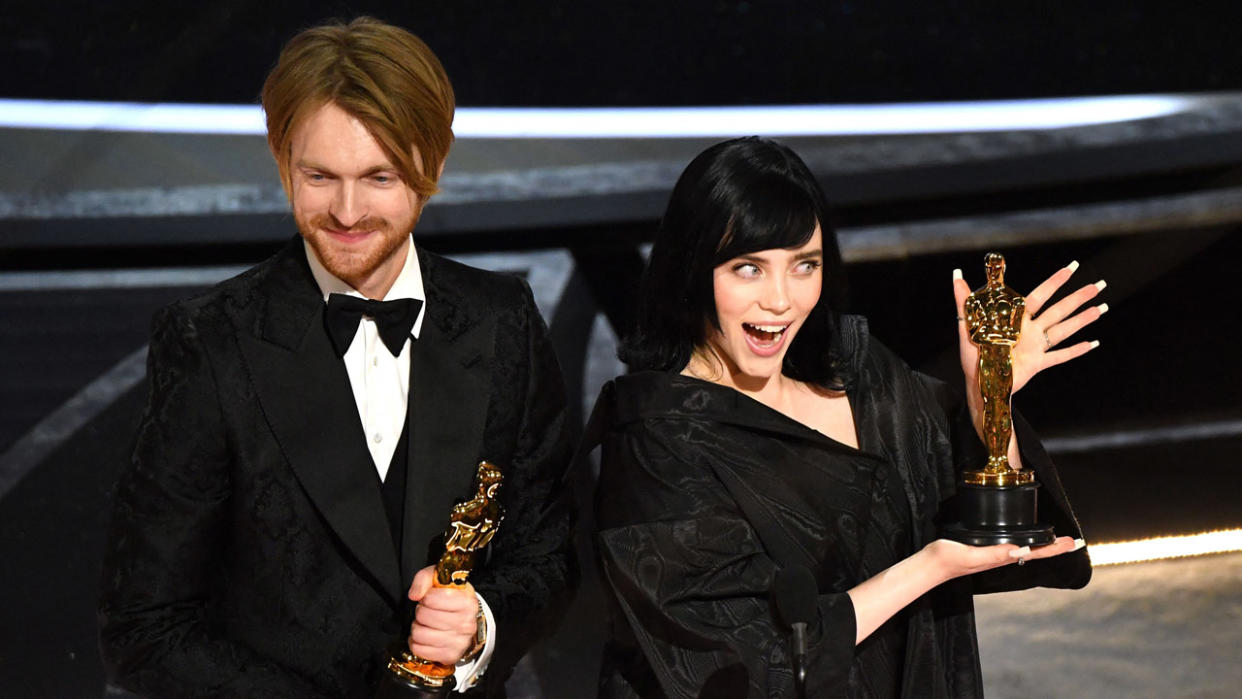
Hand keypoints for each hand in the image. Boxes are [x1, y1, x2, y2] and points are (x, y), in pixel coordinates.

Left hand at [406, 565, 479, 664]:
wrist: (465, 620)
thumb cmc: (451, 598)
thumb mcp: (440, 580)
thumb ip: (424, 579)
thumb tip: (414, 595)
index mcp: (467, 602)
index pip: (431, 598)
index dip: (426, 597)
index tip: (431, 598)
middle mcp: (466, 623)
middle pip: (423, 616)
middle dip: (421, 612)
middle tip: (428, 612)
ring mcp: (460, 642)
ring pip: (419, 634)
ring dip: (418, 627)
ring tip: (427, 624)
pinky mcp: (450, 656)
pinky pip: (419, 650)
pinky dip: (417, 643)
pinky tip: (426, 636)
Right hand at [925, 536, 1079, 581]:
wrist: (930, 565)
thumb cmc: (948, 559)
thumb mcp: (970, 555)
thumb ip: (993, 554)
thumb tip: (1019, 550)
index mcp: (1001, 558)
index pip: (1034, 553)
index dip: (1054, 548)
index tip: (1071, 543)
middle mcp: (1001, 556)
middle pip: (1034, 552)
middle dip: (1053, 546)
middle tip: (1072, 541)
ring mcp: (993, 554)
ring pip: (1024, 549)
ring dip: (1041, 544)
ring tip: (1055, 539)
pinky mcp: (984, 548)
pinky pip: (1011, 545)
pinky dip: (1024, 542)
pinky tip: (1023, 539)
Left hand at [954, 261, 1105, 398]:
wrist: (978, 384)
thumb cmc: (971, 354)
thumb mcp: (967, 325)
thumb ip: (964, 300)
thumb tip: (957, 274)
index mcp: (1016, 319)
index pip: (1039, 295)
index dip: (1055, 282)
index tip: (1072, 267)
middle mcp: (1029, 330)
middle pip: (1059, 310)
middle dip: (1078, 298)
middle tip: (1099, 284)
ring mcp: (1036, 347)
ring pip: (1064, 330)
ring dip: (1083, 320)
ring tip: (1102, 308)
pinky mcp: (1038, 364)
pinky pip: (1060, 356)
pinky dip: (1076, 350)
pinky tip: (1093, 343)